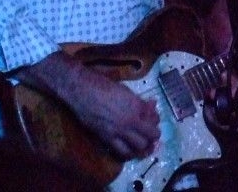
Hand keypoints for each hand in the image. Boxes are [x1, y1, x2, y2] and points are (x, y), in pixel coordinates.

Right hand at [16, 52, 159, 159]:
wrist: (82, 91)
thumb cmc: (103, 85)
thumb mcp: (126, 90)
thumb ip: (139, 101)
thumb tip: (151, 104)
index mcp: (136, 106)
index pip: (154, 120)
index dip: (155, 121)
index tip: (153, 120)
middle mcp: (130, 120)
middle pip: (149, 136)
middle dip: (152, 137)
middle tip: (150, 135)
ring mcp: (118, 131)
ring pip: (138, 147)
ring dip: (143, 146)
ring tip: (142, 144)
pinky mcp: (106, 138)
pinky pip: (122, 151)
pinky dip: (128, 152)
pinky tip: (129, 149)